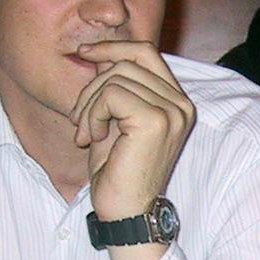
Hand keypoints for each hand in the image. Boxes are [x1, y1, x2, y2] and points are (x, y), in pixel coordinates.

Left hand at [71, 40, 194, 220]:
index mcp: (176, 102)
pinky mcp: (155, 120)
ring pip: (115, 77)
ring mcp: (171, 111)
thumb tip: (100, 54)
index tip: (84, 53)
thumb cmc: (117, 171)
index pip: (146, 53)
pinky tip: (91, 138)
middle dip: (92, 85)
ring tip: (85, 134)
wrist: (125, 212)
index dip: (113, 47)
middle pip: (127, 61)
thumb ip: (114, 87)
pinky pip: (111, 94)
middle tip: (79, 119)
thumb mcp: (114, 119)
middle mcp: (180, 104)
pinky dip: (92, 114)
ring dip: (88, 105)